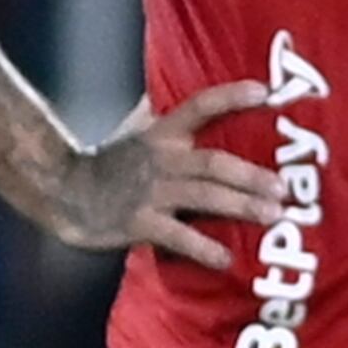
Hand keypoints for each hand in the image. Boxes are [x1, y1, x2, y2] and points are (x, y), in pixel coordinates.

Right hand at [45, 76, 278, 268]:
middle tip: (285, 189)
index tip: (265, 92)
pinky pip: (178, 236)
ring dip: (241, 206)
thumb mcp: (135, 132)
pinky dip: (203, 249)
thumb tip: (172, 89)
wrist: (63, 193)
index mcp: (162, 134)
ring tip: (273, 216)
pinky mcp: (139, 223)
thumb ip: (160, 114)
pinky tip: (227, 259)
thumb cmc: (107, 163)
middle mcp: (161, 159)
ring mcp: (151, 192)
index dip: (231, 97)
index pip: (200, 106)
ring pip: (204, 196)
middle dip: (251, 176)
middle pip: (214, 163)